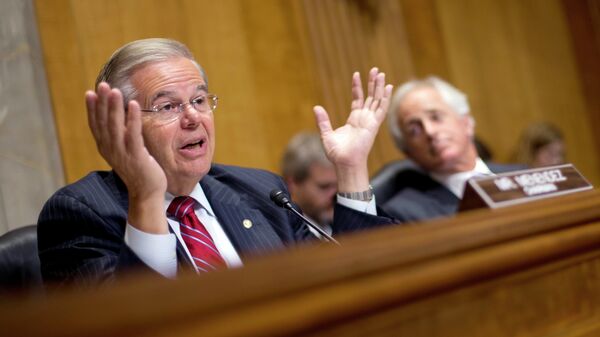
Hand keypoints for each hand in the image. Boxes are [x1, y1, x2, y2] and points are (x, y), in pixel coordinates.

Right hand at [86, 82, 167, 232]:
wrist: (147, 193)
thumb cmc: (138, 170)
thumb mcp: (124, 151)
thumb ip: (120, 136)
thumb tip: (120, 117)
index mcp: (105, 148)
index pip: (95, 125)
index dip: (92, 109)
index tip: (91, 93)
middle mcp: (110, 150)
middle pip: (103, 122)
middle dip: (102, 103)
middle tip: (102, 85)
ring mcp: (122, 153)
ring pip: (115, 126)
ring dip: (114, 107)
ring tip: (115, 91)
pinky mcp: (136, 156)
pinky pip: (132, 134)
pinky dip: (131, 118)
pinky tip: (132, 105)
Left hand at [314, 67, 392, 191]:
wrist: (345, 163)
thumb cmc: (337, 153)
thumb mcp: (326, 134)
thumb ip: (323, 120)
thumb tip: (316, 107)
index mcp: (354, 119)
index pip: (358, 99)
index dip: (358, 87)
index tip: (356, 74)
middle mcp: (364, 118)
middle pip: (371, 96)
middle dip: (373, 83)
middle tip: (376, 70)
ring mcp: (370, 121)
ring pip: (377, 100)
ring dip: (379, 87)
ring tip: (381, 73)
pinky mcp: (374, 125)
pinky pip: (382, 109)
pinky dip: (385, 98)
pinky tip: (388, 87)